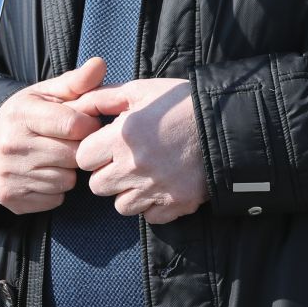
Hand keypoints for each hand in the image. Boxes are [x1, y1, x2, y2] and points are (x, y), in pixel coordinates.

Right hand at [0, 56, 107, 214]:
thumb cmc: (31, 115)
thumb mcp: (49, 94)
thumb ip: (77, 82)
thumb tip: (99, 63)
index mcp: (21, 113)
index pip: (74, 124)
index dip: (87, 125)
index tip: (83, 124)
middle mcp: (10, 144)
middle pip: (73, 155)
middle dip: (77, 149)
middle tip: (66, 142)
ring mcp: (8, 173)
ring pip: (66, 180)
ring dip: (67, 171)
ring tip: (53, 157)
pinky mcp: (11, 197)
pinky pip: (55, 198)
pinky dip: (55, 189)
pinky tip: (43, 174)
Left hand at [69, 78, 206, 224]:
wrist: (228, 123)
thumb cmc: (181, 103)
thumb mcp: (141, 90)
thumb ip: (105, 97)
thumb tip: (79, 106)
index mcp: (122, 137)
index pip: (83, 159)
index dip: (93, 152)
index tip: (106, 146)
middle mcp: (135, 167)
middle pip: (97, 187)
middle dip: (106, 174)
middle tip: (123, 161)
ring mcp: (156, 189)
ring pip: (121, 206)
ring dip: (127, 193)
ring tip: (142, 174)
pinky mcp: (177, 204)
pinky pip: (150, 216)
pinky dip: (152, 205)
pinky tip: (161, 186)